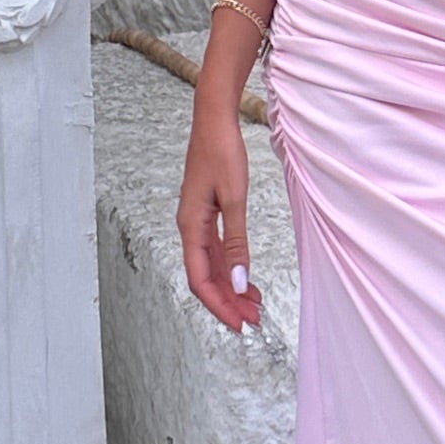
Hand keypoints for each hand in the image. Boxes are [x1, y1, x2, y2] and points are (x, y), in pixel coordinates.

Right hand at [179, 99, 259, 331]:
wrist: (214, 120)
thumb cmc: (222, 152)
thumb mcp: (234, 199)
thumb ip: (236, 243)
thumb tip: (237, 280)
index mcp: (191, 227)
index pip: (200, 280)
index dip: (219, 305)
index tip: (239, 323)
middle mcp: (190, 228)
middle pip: (205, 277)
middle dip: (227, 302)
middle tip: (253, 320)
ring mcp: (198, 221)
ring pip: (211, 266)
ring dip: (230, 287)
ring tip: (254, 303)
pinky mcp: (207, 213)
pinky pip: (216, 250)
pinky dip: (230, 267)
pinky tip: (245, 277)